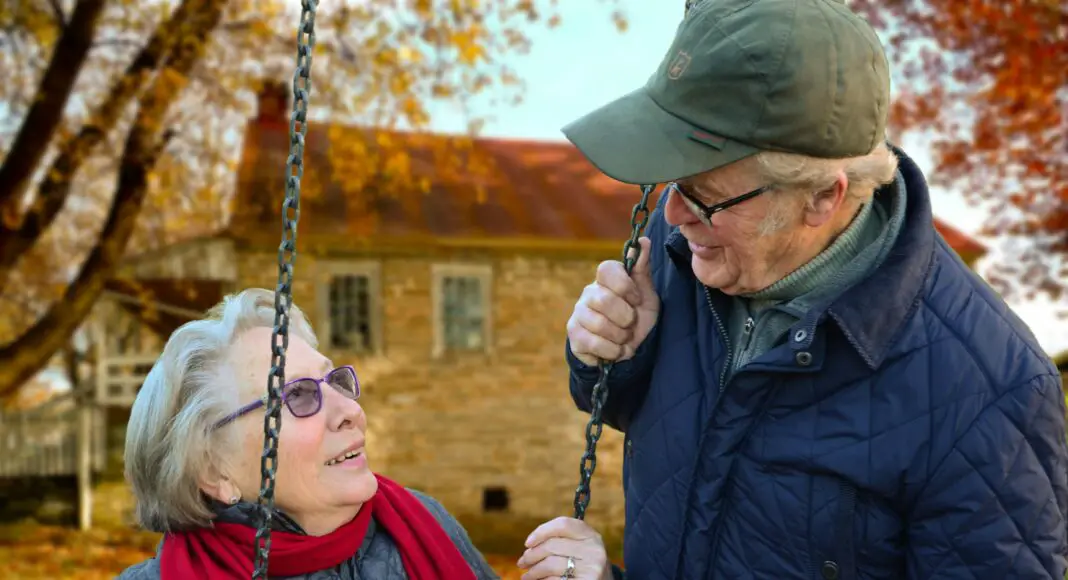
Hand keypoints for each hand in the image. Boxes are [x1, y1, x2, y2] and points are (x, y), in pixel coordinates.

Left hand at [516, 516, 612, 579]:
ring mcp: (592, 569)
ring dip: (533, 572)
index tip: (527, 543)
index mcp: (591, 535)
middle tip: (522, 562)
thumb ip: (561, 540)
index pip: (562, 524)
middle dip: (531, 555)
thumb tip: (529, 546)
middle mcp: (594, 550)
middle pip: (552, 545)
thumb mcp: (581, 548)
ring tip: (526, 576)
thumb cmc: (585, 565)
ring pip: (550, 565)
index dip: (541, 531)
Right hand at [567, 236, 658, 366]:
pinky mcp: (574, 335)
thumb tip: (643, 240)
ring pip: (599, 324)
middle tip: (631, 324)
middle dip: (626, 318)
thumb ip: (642, 268)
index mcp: (606, 279)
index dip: (625, 286)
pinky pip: (593, 342)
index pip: (606, 269)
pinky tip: (616, 350)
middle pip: (604, 300)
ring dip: (621, 337)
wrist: (628, 349)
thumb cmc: (637, 317)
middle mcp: (589, 293)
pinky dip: (612, 351)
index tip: (637, 299)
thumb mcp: (646, 294)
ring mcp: (578, 313)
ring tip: (624, 338)